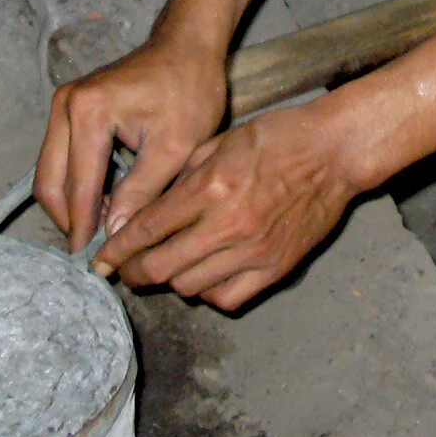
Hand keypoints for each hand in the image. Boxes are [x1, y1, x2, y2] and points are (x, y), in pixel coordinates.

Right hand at [34, 34, 228, 252]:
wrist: (188, 46)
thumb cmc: (189, 90)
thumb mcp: (175, 147)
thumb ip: (141, 193)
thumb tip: (114, 235)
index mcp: (88, 113)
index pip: (78, 186)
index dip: (84, 228)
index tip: (93, 262)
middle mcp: (65, 106)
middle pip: (50, 181)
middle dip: (71, 220)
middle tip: (96, 250)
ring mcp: (63, 104)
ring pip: (51, 172)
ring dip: (72, 203)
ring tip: (105, 228)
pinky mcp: (69, 108)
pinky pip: (60, 157)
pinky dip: (76, 183)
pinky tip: (106, 202)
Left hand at [91, 99, 363, 310]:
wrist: (334, 152)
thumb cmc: (278, 137)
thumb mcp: (220, 142)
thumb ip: (181, 178)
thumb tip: (147, 211)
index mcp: (210, 187)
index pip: (147, 230)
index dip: (117, 250)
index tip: (101, 260)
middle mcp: (228, 225)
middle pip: (161, 267)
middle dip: (134, 272)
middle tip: (126, 269)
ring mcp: (253, 252)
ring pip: (189, 287)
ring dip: (170, 279)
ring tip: (166, 266)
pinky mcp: (276, 268)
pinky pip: (227, 298)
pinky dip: (208, 292)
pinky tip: (204, 275)